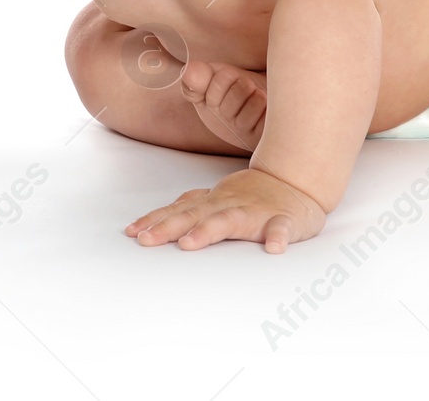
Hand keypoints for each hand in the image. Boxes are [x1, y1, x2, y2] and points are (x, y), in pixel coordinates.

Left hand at [124, 167, 326, 252]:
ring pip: (231, 220)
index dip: (156, 220)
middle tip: (147, 240)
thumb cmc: (251, 195)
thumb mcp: (216, 199)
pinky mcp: (284, 220)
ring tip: (190, 244)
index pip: (179, 210)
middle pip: (196, 214)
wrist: (297, 180)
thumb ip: (188, 209)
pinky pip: (281, 229)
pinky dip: (278, 237)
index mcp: (213, 202)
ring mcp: (257, 212)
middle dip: (169, 227)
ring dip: (209, 230)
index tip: (132, 233)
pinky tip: (274, 249)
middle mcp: (230, 204)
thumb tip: (148, 223)